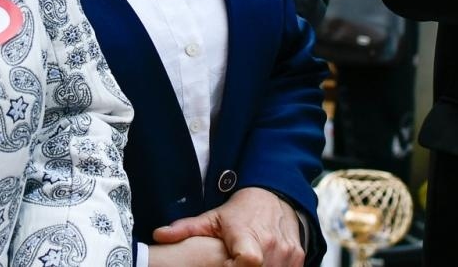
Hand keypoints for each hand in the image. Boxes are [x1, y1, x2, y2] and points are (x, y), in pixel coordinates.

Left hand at [152, 187, 303, 266]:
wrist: (275, 198)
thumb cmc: (240, 212)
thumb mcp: (212, 218)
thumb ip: (186, 229)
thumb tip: (159, 235)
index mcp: (249, 234)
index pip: (248, 260)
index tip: (227, 265)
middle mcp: (272, 244)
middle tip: (231, 263)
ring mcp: (288, 253)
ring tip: (242, 263)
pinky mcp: (298, 258)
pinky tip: (260, 264)